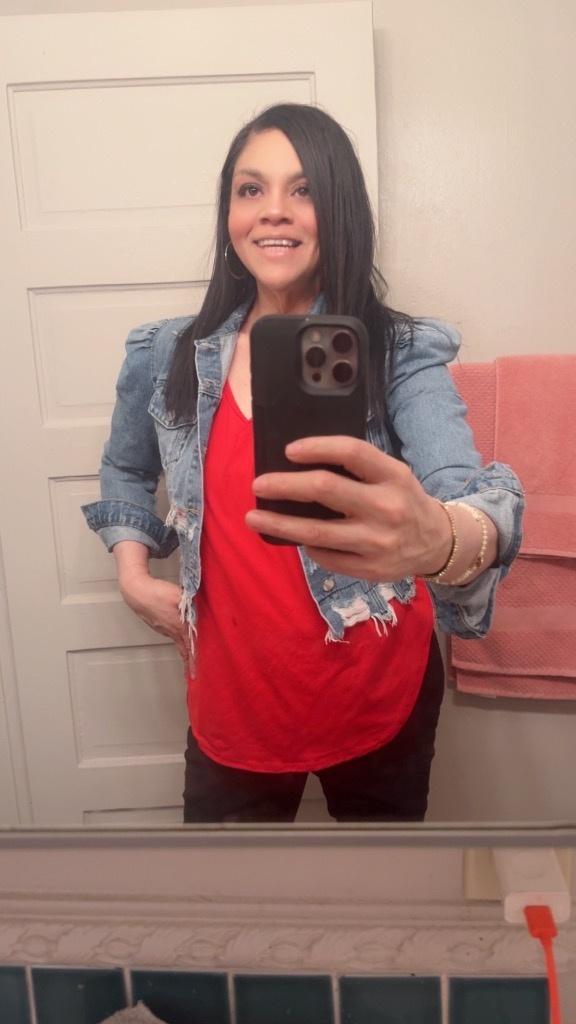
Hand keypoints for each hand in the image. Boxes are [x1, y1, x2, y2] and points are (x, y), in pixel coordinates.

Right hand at [119, 571, 189, 667]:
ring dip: (184, 648)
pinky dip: (177, 636)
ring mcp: (163, 628)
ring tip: (189, 655)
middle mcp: (170, 630)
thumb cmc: (156, 593)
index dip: (193, 661)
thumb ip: (192, 604)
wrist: (136, 592)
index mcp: (178, 626)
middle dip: (188, 661)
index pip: (189, 647)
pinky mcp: (157, 623)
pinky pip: (171, 633)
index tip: (194, 674)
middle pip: (183, 648)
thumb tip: (202, 609)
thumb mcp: (178, 595)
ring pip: (177, 640)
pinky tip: (179, 633)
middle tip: (192, 673)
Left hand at [245, 436, 452, 581]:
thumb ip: (358, 469)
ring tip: (254, 518)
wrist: (437, 543)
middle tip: (259, 485)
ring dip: (279, 524)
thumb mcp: (393, 475)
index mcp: (393, 476)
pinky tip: (294, 538)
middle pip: (325, 490)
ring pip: (316, 532)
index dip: (317, 448)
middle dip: (284, 486)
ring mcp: (377, 542)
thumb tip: (300, 465)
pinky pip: (325, 556)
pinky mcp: (369, 569)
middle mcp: (387, 507)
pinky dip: (306, 546)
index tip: (289, 450)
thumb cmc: (404, 500)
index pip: (352, 452)